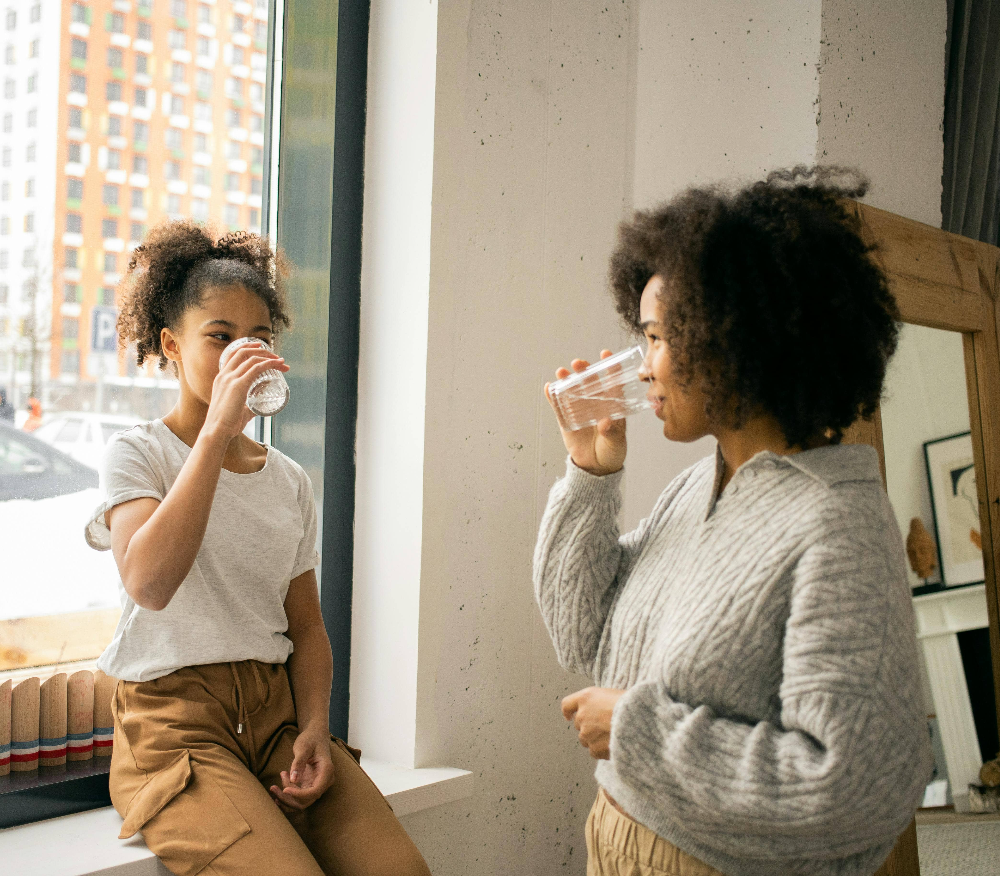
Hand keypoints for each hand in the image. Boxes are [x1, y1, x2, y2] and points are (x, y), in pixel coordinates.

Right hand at [205, 343, 288, 440]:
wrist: (216, 431)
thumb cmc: (226, 424)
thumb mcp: (237, 410)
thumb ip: (247, 407)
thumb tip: (257, 409)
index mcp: (221, 378)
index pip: (233, 355)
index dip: (247, 348)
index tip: (261, 348)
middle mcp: (224, 375)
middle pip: (243, 353)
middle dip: (262, 352)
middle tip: (277, 358)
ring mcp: (230, 379)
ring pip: (252, 359)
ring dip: (270, 358)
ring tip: (282, 363)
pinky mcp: (238, 385)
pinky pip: (256, 368)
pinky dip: (269, 364)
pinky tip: (278, 365)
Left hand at [269, 727, 334, 812]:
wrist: (315, 735)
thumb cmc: (310, 739)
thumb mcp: (303, 747)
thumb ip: (299, 763)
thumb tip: (294, 780)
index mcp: (327, 771)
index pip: (315, 791)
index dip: (299, 794)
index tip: (284, 790)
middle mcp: (325, 781)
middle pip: (307, 800)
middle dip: (289, 798)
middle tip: (273, 788)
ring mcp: (317, 784)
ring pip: (302, 802)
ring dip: (286, 799)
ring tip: (273, 787)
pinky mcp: (310, 785)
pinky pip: (299, 798)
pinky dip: (287, 796)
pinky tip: (277, 789)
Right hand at [545, 351, 626, 475]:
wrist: (596, 467)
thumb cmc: (611, 451)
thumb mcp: (615, 443)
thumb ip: (611, 432)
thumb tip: (605, 422)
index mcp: (612, 405)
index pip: (611, 383)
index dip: (610, 368)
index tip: (606, 354)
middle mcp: (595, 404)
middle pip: (589, 382)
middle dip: (583, 370)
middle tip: (578, 363)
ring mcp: (579, 410)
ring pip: (572, 391)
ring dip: (566, 380)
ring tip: (561, 372)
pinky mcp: (566, 419)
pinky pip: (558, 406)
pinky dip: (553, 396)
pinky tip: (549, 387)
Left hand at [561, 686, 624, 759]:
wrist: (639, 720)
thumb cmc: (631, 705)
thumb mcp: (611, 694)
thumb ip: (598, 702)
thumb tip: (598, 711)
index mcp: (585, 698)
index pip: (567, 704)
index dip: (568, 712)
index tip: (569, 716)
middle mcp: (582, 715)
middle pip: (579, 724)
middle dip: (589, 726)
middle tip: (605, 726)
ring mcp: (586, 733)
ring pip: (586, 739)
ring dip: (595, 738)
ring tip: (613, 735)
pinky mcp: (594, 748)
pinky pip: (594, 751)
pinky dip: (602, 750)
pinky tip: (615, 744)